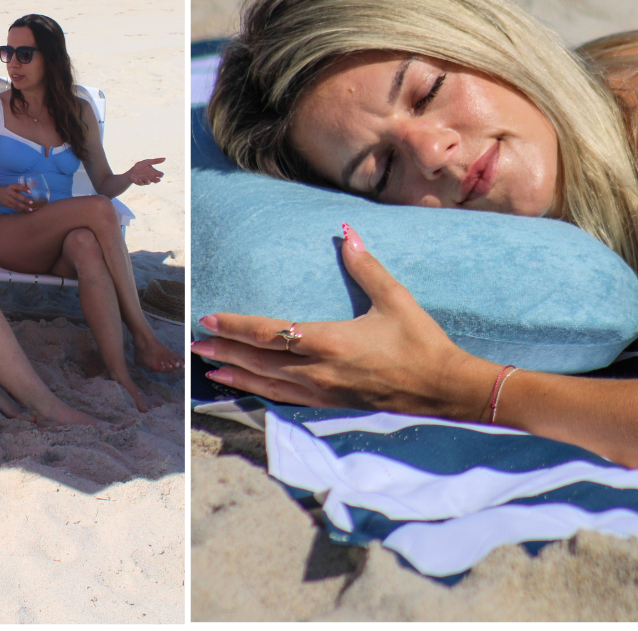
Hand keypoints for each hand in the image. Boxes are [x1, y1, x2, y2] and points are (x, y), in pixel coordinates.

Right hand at [0, 183, 40, 212]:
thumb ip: (23, 186)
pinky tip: (26, 211)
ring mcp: (7, 199)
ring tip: (30, 209)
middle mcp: (9, 192)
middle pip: (17, 196)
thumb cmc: (9, 189)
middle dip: (24, 199)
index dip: (24, 188)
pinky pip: (14, 207)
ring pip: (16, 203)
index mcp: (12, 186)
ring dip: (23, 207)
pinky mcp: (7, 204)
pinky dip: (20, 210)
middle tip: (32, 202)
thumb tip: (34, 184)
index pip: (18, 186)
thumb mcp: (14, 186)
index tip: (30, 191)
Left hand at [119, 158, 165, 186]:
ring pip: (149, 183)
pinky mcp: (140, 183)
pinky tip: (140, 179)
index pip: (160, 175)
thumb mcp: (147, 162)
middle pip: (157, 180)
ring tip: (147, 179)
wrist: (131, 171)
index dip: (161, 175)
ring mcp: (146, 181)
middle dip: (157, 180)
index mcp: (154, 172)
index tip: (159, 174)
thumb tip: (165, 158)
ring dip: (148, 181)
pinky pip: (142, 183)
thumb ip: (155, 161)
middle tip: (157, 180)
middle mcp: (151, 177)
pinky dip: (141, 181)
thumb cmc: (140, 166)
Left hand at [187, 227, 491, 417]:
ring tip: (209, 368)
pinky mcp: (333, 404)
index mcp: (330, 342)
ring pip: (269, 384)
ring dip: (237, 375)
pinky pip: (288, 399)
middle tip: (193, 344)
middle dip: (224, 351)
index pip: (270, 332)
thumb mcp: (395, 298)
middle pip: (260, 361)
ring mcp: (325, 392)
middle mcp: (320, 371)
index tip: (209, 318)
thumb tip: (346, 232)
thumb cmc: (421, 342)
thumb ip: (366, 266)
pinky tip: (247, 387)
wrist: (444, 388)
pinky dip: (262, 392)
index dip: (236, 326)